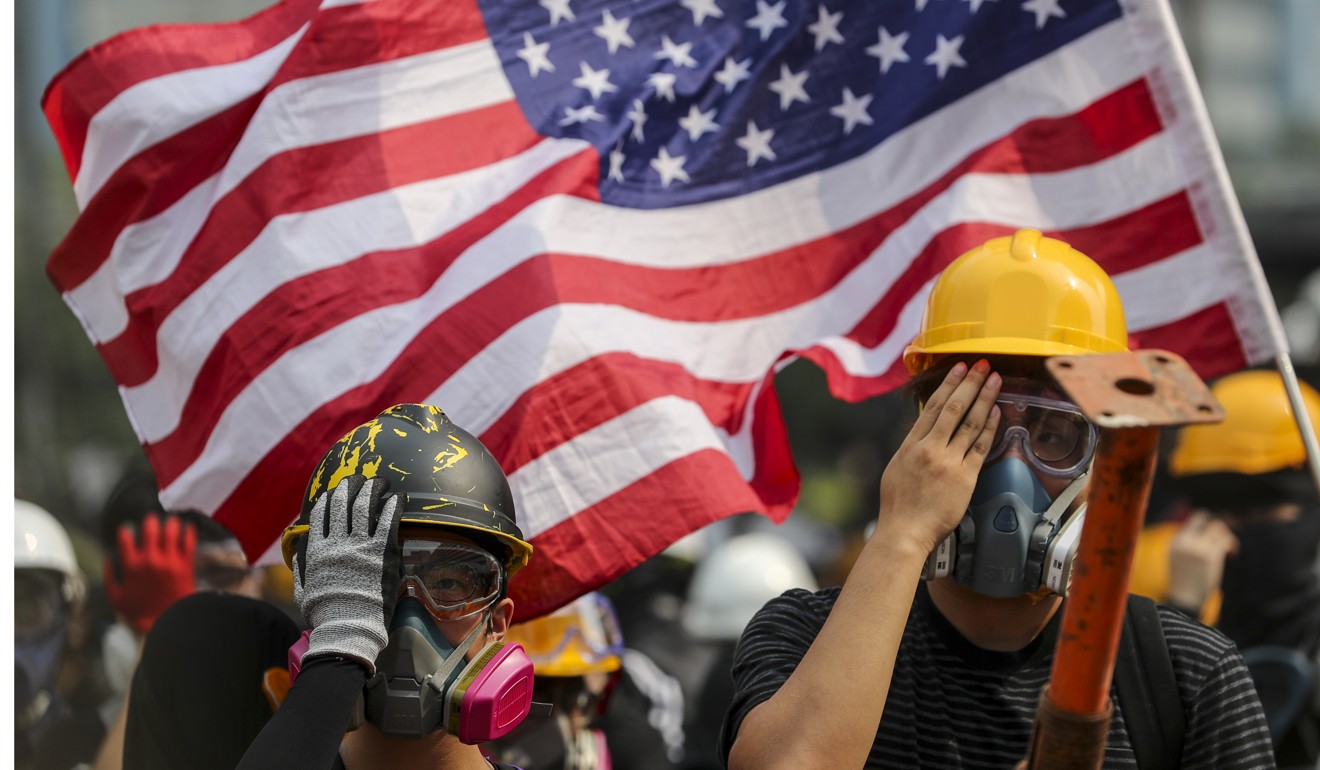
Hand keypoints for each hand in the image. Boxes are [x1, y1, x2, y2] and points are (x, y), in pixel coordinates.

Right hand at [103, 513, 197, 635]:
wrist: (166, 622)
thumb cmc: (139, 613)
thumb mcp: (116, 598)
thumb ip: (109, 576)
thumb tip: (107, 558)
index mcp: (132, 566)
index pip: (125, 538)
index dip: (124, 530)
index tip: (126, 529)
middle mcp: (151, 560)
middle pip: (150, 528)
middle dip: (149, 520)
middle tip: (151, 519)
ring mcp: (170, 561)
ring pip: (171, 531)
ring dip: (170, 523)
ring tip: (171, 520)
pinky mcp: (186, 565)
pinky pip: (189, 542)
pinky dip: (189, 532)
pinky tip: (188, 527)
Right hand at [293, 475, 401, 673]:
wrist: (348, 629)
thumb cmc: (326, 615)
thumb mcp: (303, 590)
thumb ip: (300, 566)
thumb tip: (298, 546)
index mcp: (317, 551)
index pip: (321, 514)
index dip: (329, 498)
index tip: (335, 491)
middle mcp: (337, 543)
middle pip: (343, 503)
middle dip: (351, 485)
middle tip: (359, 479)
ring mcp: (360, 546)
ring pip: (365, 506)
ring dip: (373, 489)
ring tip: (380, 482)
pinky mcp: (382, 552)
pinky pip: (388, 521)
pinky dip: (393, 505)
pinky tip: (398, 498)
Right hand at [876, 360, 1001, 553]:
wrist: (905, 531)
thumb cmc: (898, 505)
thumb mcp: (897, 468)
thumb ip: (912, 447)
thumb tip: (925, 431)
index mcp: (911, 445)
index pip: (933, 407)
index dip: (948, 385)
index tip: (959, 368)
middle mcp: (930, 449)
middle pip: (954, 408)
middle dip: (970, 383)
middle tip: (982, 366)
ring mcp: (948, 462)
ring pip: (970, 423)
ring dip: (984, 399)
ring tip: (995, 381)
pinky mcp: (965, 478)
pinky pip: (980, 447)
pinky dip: (989, 427)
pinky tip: (997, 412)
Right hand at [1166, 510, 1237, 612]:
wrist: (1185, 598)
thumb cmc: (1184, 580)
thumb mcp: (1178, 556)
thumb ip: (1188, 541)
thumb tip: (1206, 529)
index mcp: (1176, 540)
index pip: (1196, 517)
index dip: (1209, 521)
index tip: (1216, 532)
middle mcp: (1185, 540)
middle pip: (1208, 518)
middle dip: (1219, 526)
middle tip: (1224, 537)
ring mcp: (1197, 546)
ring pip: (1218, 528)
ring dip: (1226, 536)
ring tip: (1228, 549)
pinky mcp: (1210, 555)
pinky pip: (1225, 541)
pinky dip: (1232, 544)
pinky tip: (1232, 554)